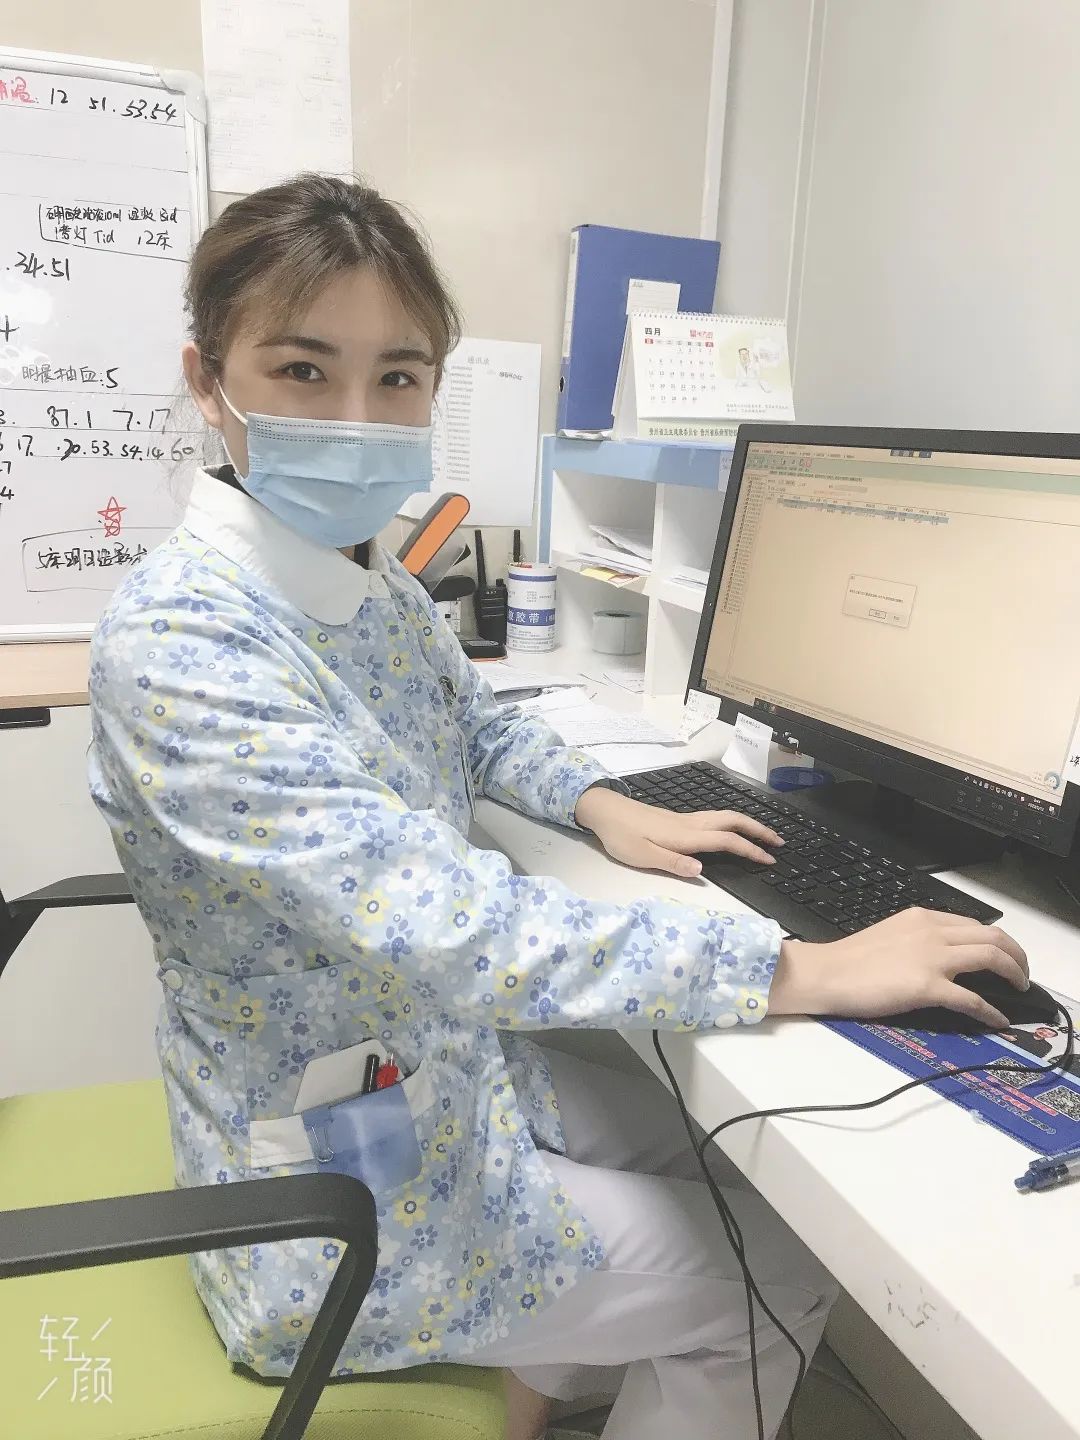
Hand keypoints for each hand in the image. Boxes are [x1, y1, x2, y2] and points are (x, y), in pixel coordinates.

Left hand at [574, 785, 782, 878]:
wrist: (604, 810)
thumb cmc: (621, 836)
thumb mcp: (642, 856)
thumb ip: (673, 863)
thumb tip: (702, 869)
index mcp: (685, 836)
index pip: (726, 841)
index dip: (750, 850)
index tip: (770, 859)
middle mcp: (690, 824)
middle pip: (733, 821)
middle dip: (758, 830)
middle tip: (779, 842)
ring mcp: (685, 819)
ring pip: (725, 817)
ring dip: (748, 824)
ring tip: (763, 836)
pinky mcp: (679, 820)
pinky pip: (715, 818)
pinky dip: (733, 823)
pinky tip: (732, 831)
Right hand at [769, 908, 1029, 1027]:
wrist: (826, 973)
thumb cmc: (850, 960)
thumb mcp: (891, 935)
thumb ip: (918, 940)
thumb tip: (942, 958)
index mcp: (922, 918)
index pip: (974, 925)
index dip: (997, 941)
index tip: (1004, 955)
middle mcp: (932, 932)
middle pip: (992, 937)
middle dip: (1016, 955)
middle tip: (1021, 973)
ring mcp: (931, 958)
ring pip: (991, 958)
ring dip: (1013, 974)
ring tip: (1019, 988)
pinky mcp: (927, 987)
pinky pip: (972, 999)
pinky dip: (991, 1011)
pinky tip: (997, 1019)